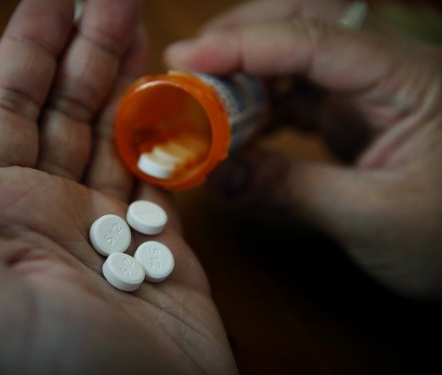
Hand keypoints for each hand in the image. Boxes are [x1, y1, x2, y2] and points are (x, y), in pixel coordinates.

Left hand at [0, 0, 236, 372]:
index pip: (7, 109)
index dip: (28, 48)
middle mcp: (48, 214)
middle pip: (65, 111)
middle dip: (87, 50)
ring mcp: (106, 228)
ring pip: (112, 135)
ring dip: (125, 83)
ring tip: (142, 30)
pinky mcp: (159, 245)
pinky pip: (158, 174)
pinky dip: (165, 137)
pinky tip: (171, 102)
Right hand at [165, 1, 441, 299]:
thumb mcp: (374, 218)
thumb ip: (292, 189)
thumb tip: (215, 175)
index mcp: (410, 80)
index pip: (317, 40)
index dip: (246, 45)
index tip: (185, 59)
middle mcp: (386, 70)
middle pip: (303, 23)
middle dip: (239, 39)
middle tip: (184, 68)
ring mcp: (368, 89)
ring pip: (294, 55)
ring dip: (242, 73)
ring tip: (200, 102)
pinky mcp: (352, 112)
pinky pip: (294, 93)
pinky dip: (256, 106)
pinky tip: (232, 129)